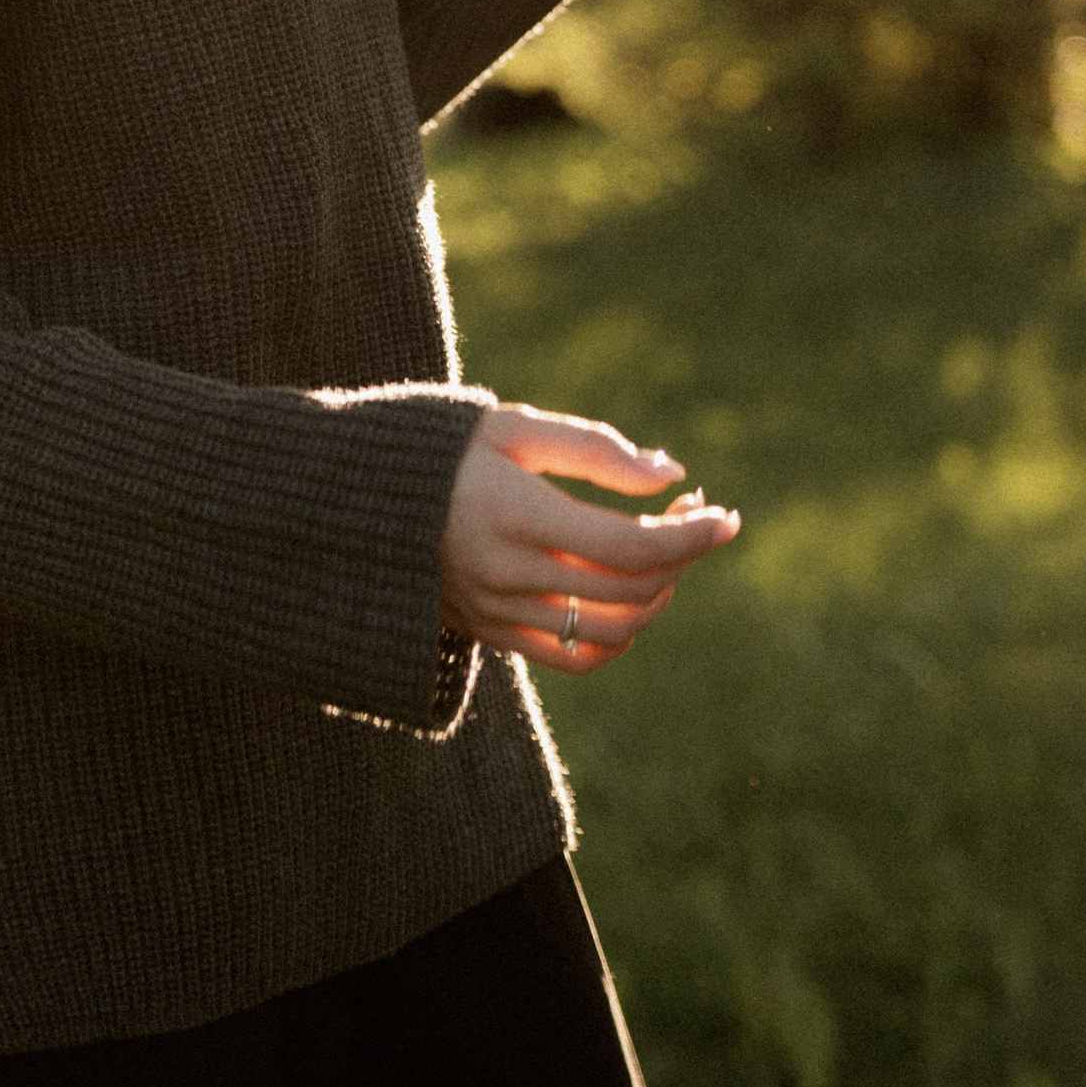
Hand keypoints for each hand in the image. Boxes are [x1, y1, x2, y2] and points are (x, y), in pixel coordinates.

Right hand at [439, 405, 740, 674]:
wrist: (359, 500)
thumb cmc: (446, 448)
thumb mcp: (514, 428)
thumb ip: (595, 449)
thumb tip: (671, 475)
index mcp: (515, 513)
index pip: (628, 545)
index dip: (690, 535)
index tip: (726, 516)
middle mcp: (508, 573)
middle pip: (629, 589)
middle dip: (681, 555)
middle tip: (696, 516)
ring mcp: (500, 613)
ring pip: (612, 632)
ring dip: (657, 596)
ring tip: (663, 553)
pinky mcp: (493, 635)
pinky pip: (575, 659)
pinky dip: (618, 637)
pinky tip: (628, 598)